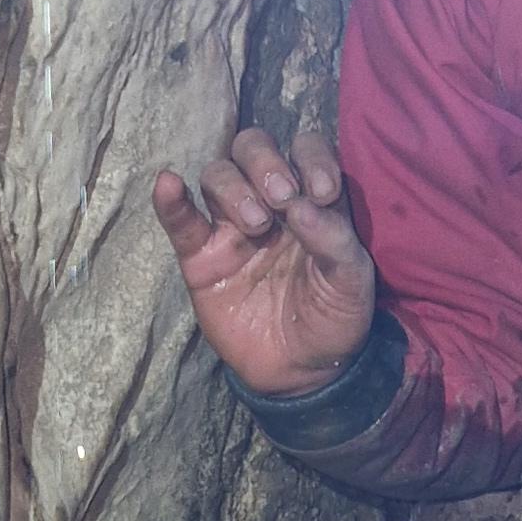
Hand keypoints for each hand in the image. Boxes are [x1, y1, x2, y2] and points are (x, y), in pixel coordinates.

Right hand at [151, 125, 376, 397]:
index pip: (305, 150)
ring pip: (218, 176)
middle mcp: (269, 203)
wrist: (301, 371)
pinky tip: (168, 184)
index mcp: (311, 200)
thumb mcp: (352, 281)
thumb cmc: (333, 317)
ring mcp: (231, 227)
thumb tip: (303, 204)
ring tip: (254, 224)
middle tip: (280, 198)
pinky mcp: (200, 257)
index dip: (312, 158)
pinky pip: (180, 221)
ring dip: (234, 188)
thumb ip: (335, 240)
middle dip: (266, 163)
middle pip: (252, 150)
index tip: (322, 192)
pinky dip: (171, 200)